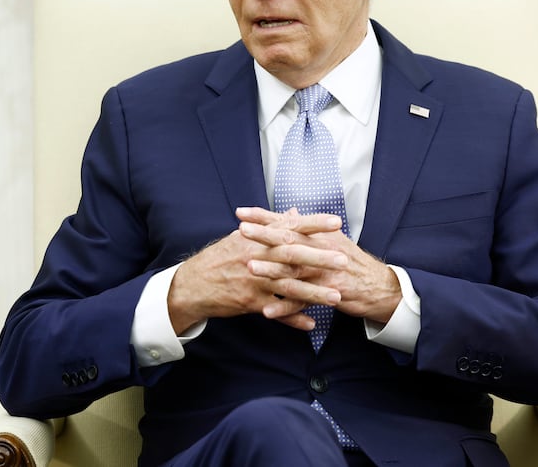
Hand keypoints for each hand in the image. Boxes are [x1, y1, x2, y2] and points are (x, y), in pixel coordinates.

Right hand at [165, 209, 347, 333]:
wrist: (193, 285)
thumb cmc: (220, 259)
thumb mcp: (242, 238)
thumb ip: (270, 226)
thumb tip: (293, 213)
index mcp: (257, 239)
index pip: (290, 227)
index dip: (313, 224)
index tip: (336, 221)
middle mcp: (256, 258)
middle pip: (293, 256)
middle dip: (320, 258)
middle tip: (344, 260)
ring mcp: (254, 281)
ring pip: (288, 288)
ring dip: (314, 293)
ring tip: (337, 296)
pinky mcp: (250, 302)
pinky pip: (276, 312)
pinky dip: (293, 319)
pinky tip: (311, 324)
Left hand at [236, 207, 401, 325]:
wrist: (378, 286)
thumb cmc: (351, 261)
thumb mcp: (331, 239)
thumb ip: (308, 227)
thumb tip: (289, 211)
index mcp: (319, 234)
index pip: (288, 222)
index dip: (264, 216)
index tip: (241, 212)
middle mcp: (322, 249)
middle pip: (289, 241)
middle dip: (264, 236)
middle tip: (241, 231)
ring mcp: (325, 272)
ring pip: (295, 271)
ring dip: (271, 270)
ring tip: (249, 268)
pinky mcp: (329, 293)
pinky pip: (303, 302)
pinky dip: (285, 308)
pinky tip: (267, 311)